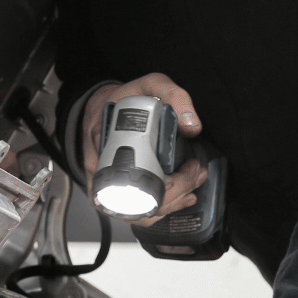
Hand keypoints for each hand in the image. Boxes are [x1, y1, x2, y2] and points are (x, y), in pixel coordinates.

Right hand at [80, 73, 207, 226]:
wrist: (101, 107)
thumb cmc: (123, 99)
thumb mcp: (150, 84)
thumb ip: (173, 95)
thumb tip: (192, 127)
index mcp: (105, 142)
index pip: (133, 177)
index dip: (166, 183)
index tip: (187, 170)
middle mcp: (101, 169)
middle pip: (140, 200)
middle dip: (177, 193)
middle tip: (196, 173)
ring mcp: (106, 185)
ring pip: (139, 212)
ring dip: (172, 204)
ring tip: (193, 185)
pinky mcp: (113, 193)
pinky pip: (134, 213)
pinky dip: (160, 211)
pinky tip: (179, 200)